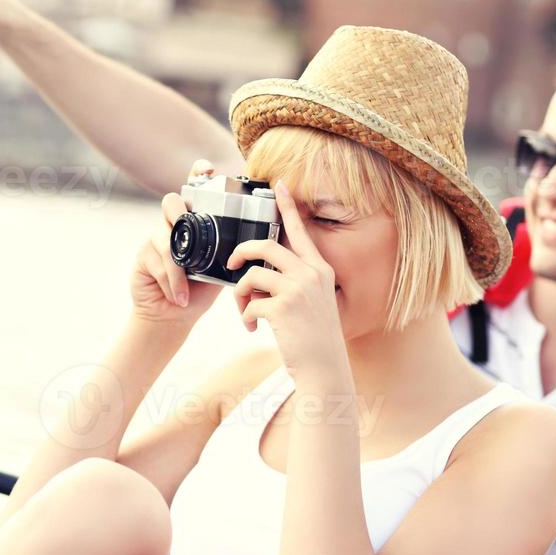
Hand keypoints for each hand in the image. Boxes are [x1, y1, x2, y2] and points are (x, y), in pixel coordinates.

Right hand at [130, 165, 222, 325]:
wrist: (173, 316)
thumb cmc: (198, 291)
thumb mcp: (220, 270)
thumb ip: (228, 252)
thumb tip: (253, 242)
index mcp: (195, 224)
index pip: (194, 191)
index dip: (198, 175)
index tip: (207, 168)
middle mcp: (173, 225)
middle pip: (171, 202)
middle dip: (178, 213)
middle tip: (185, 229)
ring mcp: (156, 238)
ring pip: (164, 238)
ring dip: (178, 270)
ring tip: (185, 292)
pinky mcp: (143, 255)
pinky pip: (158, 261)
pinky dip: (171, 282)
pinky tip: (178, 296)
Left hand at [227, 180, 348, 379]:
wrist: (324, 369)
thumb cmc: (314, 339)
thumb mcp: (312, 303)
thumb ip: (291, 284)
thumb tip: (256, 276)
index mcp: (319, 269)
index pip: (300, 231)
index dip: (287, 206)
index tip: (278, 184)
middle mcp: (311, 274)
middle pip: (264, 247)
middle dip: (241, 253)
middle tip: (231, 265)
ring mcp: (297, 290)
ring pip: (251, 276)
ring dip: (239, 294)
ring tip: (244, 312)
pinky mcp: (282, 308)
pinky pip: (249, 303)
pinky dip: (245, 317)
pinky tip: (252, 329)